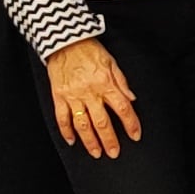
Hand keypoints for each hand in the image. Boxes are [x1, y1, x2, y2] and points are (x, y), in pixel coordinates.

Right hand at [45, 37, 140, 159]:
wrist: (64, 40)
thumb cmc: (89, 50)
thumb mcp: (111, 62)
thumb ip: (122, 82)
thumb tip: (132, 99)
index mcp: (105, 83)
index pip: (122, 108)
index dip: (130, 124)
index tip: (135, 136)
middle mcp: (90, 92)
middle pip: (102, 122)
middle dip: (110, 140)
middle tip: (114, 153)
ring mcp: (73, 96)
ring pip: (83, 124)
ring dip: (90, 141)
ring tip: (96, 153)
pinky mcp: (58, 96)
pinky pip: (62, 118)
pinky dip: (66, 131)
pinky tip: (71, 141)